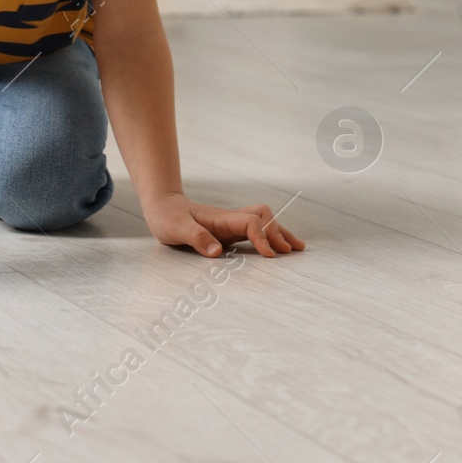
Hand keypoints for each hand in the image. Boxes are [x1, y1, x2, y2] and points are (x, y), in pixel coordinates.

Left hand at [144, 193, 304, 257]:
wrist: (162, 207)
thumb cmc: (168, 217)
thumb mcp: (176, 228)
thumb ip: (196, 238)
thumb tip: (217, 252)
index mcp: (221, 218)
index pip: (250, 222)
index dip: (262, 236)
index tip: (269, 255)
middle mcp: (231, 219)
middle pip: (264, 218)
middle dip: (277, 234)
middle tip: (288, 252)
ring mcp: (232, 224)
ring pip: (264, 222)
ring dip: (280, 233)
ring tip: (299, 248)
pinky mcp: (231, 231)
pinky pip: (257, 230)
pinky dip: (272, 237)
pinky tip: (281, 246)